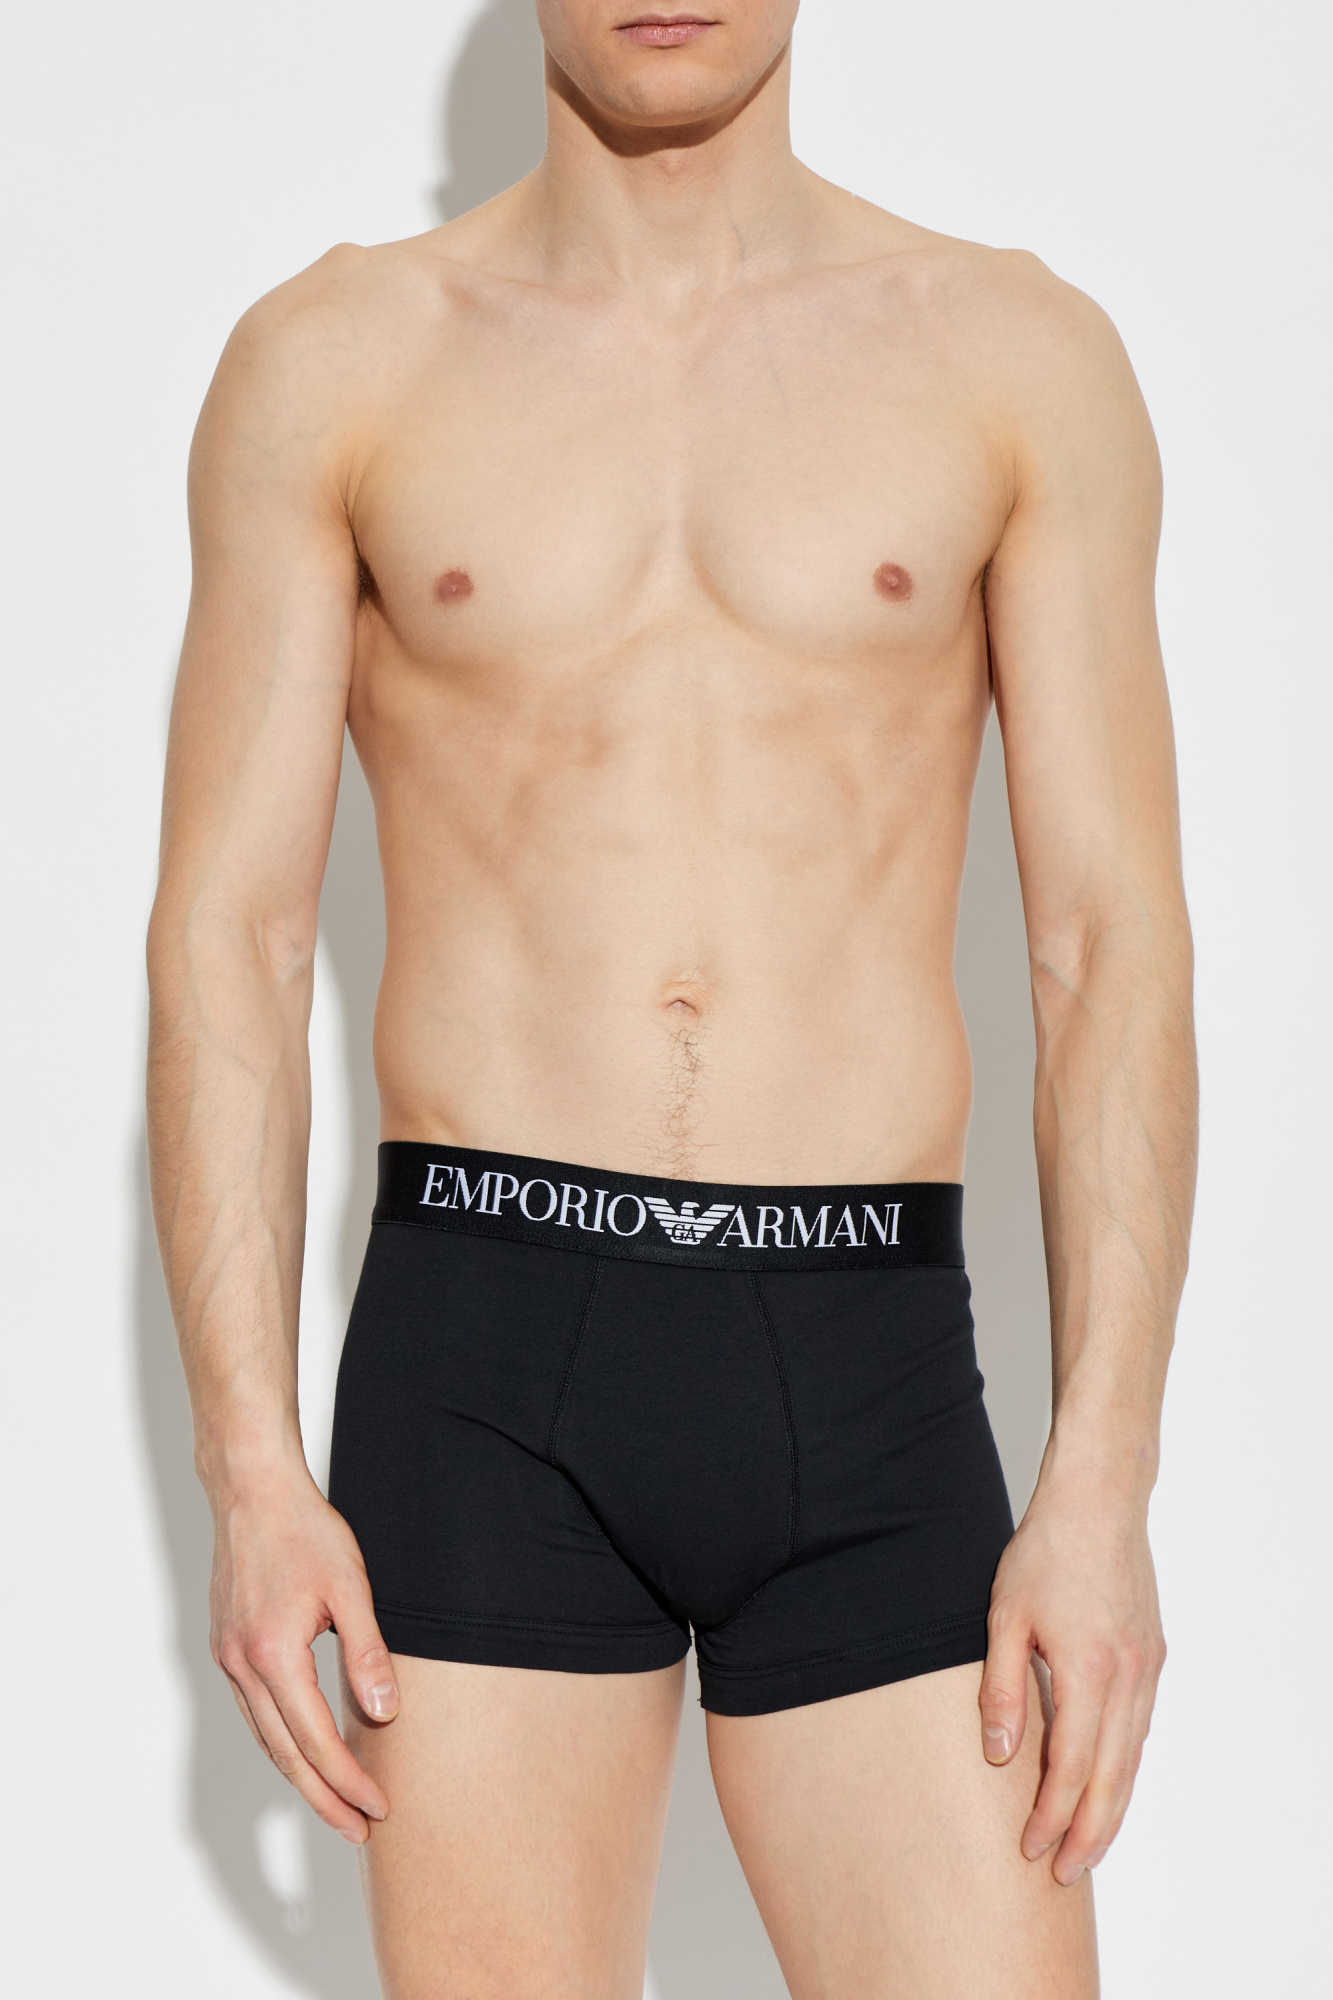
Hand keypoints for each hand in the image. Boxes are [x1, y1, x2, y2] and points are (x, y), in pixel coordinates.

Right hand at [209, 1471, 399, 1842]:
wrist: (253, 1491)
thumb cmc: (305, 1531)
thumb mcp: (351, 1588)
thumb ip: (368, 1654)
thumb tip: (386, 1715)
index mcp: (273, 1654)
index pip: (316, 1740)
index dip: (348, 1780)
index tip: (378, 1807)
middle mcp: (243, 1665)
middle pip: (284, 1755)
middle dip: (323, 1798)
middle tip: (358, 1831)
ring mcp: (228, 1658)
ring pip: (264, 1738)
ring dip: (299, 1776)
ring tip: (335, 1804)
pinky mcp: (226, 1647)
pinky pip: (253, 1713)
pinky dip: (279, 1742)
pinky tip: (302, 1751)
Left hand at [978, 1470, 1165, 1883]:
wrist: (1099, 1501)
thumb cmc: (1046, 1551)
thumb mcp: (1004, 1617)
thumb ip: (1002, 1690)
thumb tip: (998, 1754)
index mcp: (1087, 1670)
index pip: (1070, 1767)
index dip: (1051, 1816)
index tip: (1030, 1849)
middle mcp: (1127, 1678)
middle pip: (1112, 1779)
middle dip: (1088, 1834)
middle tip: (1064, 1875)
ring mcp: (1146, 1668)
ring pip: (1132, 1760)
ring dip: (1110, 1808)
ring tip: (1087, 1846)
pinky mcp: (1152, 1656)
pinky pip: (1140, 1730)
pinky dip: (1125, 1768)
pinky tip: (1107, 1783)